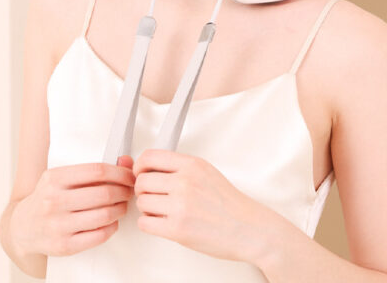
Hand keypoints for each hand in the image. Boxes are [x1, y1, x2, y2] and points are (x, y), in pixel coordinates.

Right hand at [11, 156, 135, 256]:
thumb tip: (126, 162)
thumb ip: (93, 170)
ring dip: (120, 209)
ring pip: (104, 215)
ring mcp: (58, 225)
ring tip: (122, 205)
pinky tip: (112, 221)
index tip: (129, 176)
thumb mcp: (62, 177)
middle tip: (129, 191)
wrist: (22, 227)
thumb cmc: (47, 198)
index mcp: (55, 178)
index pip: (97, 171)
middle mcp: (54, 201)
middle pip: (103, 193)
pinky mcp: (64, 246)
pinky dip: (112, 227)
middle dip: (124, 191)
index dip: (119, 173)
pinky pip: (98, 235)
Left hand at [132, 149, 271, 262]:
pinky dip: (149, 223)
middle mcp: (184, 182)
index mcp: (191, 165)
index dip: (139, 166)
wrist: (247, 228)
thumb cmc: (228, 203)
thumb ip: (180, 168)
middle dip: (143, 190)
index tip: (139, 172)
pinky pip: (145, 223)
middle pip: (141, 181)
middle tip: (151, 194)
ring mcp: (180, 206)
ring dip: (147, 208)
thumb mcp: (206, 172)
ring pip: (142, 202)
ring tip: (160, 210)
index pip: (150, 157)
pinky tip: (160, 222)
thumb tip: (152, 168)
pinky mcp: (177, 229)